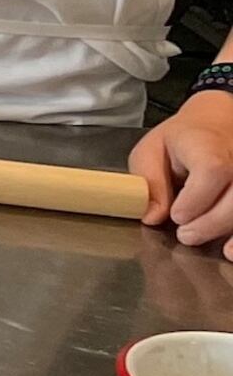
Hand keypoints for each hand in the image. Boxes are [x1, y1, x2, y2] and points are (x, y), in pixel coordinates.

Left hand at [135, 89, 232, 250]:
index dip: (197, 198)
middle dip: (212, 223)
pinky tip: (232, 251)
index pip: (212, 170)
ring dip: (232, 232)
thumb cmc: (181, 141)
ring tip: (216, 249)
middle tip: (185, 236)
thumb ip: (151, 183)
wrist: (216, 124)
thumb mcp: (152, 152)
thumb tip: (151, 217)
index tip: (177, 216)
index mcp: (206, 143)